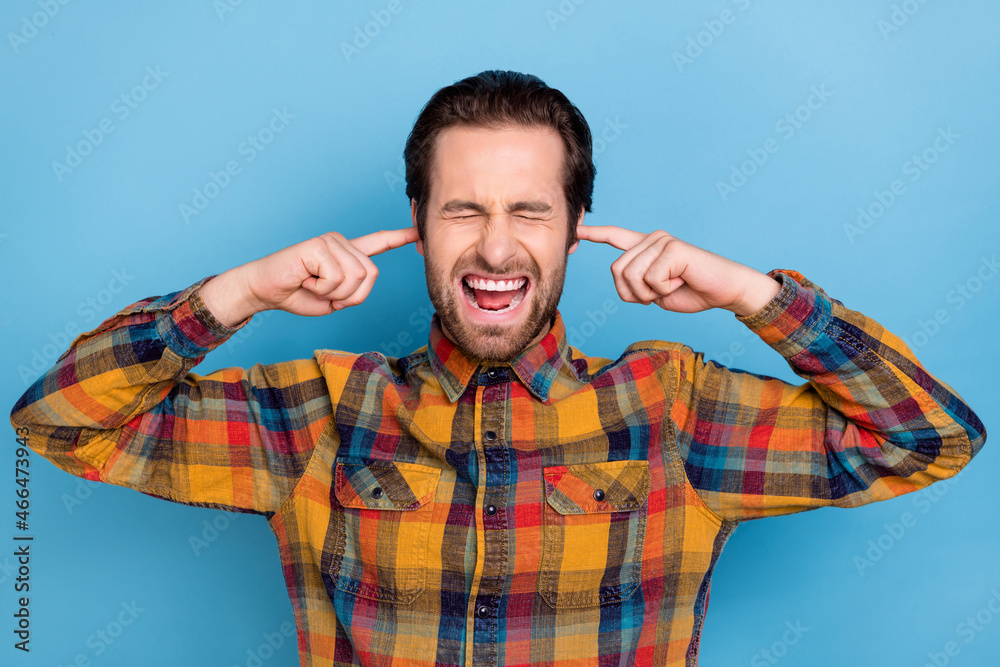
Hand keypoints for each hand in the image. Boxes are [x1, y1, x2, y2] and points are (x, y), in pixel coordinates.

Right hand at [200, 227, 418, 325]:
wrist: (264, 290)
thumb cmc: (297, 294)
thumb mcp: (334, 299)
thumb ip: (354, 291)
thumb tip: (364, 277)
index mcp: (347, 254)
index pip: (378, 242)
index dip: (400, 238)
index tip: (420, 231)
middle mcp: (341, 242)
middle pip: (371, 275)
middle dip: (350, 296)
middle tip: (325, 294)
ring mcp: (330, 241)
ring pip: (356, 277)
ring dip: (335, 293)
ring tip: (313, 285)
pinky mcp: (318, 246)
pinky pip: (337, 277)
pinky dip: (322, 288)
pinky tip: (306, 280)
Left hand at [575, 225, 779, 316]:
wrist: (724, 291)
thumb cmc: (691, 292)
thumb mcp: (654, 292)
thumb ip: (635, 283)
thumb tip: (621, 276)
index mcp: (645, 247)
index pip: (615, 236)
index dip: (594, 234)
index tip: (575, 231)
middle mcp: (651, 239)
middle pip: (616, 271)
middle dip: (634, 294)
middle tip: (659, 293)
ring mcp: (661, 241)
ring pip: (631, 276)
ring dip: (649, 293)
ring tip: (672, 285)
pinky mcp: (672, 248)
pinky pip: (651, 279)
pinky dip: (664, 290)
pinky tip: (681, 281)